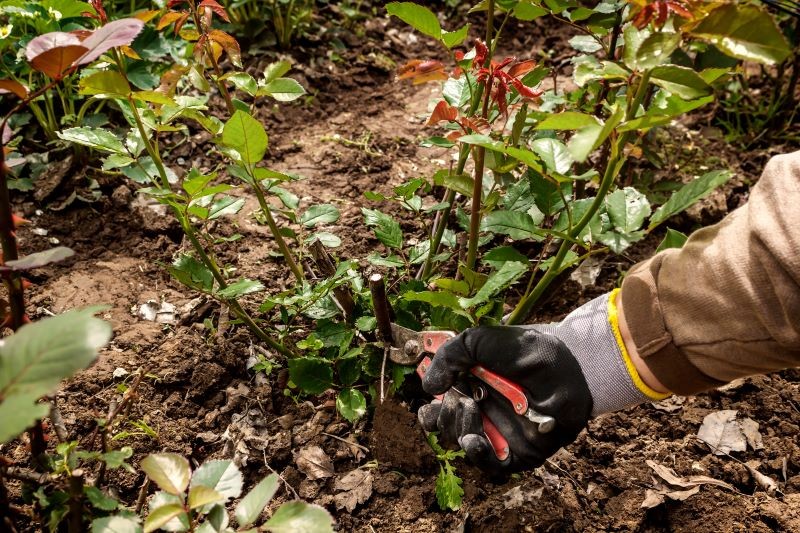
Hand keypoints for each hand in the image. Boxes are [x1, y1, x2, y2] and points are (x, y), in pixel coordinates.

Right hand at [417, 291, 671, 472]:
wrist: (567, 365)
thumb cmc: (525, 349)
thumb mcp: (479, 340)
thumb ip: (448, 356)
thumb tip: (428, 387)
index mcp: (471, 387)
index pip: (440, 404)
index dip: (430, 404)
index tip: (432, 394)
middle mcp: (483, 410)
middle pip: (446, 426)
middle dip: (442, 416)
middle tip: (457, 398)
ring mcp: (500, 432)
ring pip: (462, 443)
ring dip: (458, 427)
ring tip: (472, 406)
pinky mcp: (518, 452)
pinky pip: (490, 464)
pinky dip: (476, 454)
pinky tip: (472, 440)